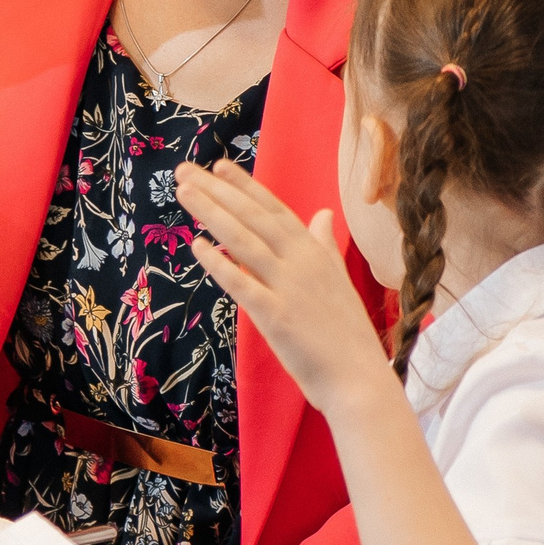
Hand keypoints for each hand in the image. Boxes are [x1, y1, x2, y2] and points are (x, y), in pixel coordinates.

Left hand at [176, 160, 389, 413]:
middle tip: (184, 170)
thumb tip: (322, 214)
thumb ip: (324, 245)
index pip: (274, 209)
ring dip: (212, 213)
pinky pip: (242, 283)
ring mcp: (288, 287)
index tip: (219, 165)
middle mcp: (302, 262)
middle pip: (253, 217)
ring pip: (244, 241)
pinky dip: (219, 263)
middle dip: (217, 190)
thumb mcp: (338, 280)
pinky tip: (196, 245)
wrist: (359, 379)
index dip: (245, 186)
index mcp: (315, 252)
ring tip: (184, 192)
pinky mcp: (276, 316)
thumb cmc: (346, 334)